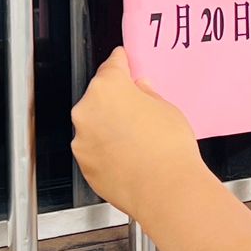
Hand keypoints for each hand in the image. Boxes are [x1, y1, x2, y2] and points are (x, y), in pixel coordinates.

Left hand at [72, 48, 208, 221]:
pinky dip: (106, 150)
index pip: (111, 65)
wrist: (165, 189)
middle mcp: (87, 110)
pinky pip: (94, 149)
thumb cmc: (168, 149)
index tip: (122, 61)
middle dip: (116, 101)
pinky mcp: (84, 164)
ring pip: (95, 125)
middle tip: (139, 111)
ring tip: (137, 141)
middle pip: (99, 97)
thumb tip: (140, 90)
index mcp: (107, 87)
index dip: (121, 63)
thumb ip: (146, 94)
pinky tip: (129, 157)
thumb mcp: (166, 109)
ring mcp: (82, 139)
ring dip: (109, 127)